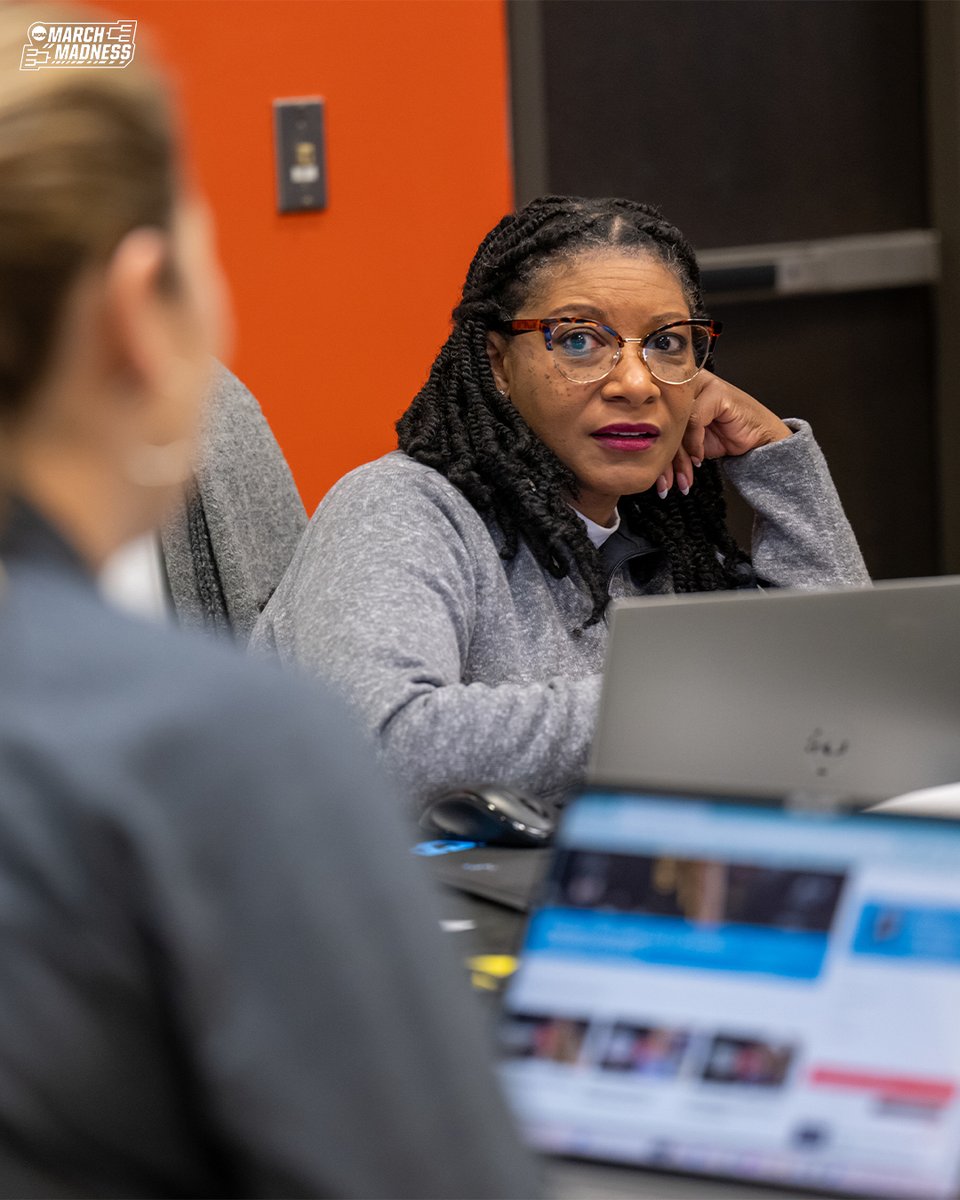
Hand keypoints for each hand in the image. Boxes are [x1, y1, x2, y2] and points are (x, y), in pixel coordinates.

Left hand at [656, 371, 791, 497]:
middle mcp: (686, 386)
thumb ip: (670, 442)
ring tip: (682, 479)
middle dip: (665, 460)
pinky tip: (699, 458)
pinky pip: (694, 420)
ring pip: (676, 423)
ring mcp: (701, 386)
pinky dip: (695, 444)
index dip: (654, 451)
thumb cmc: (726, 436)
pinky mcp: (716, 392)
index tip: (656, 478)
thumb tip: (645, 459)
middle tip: (665, 483)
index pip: (655, 421)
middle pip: (663, 422)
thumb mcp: (690, 443)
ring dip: (679, 459)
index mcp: (675, 394)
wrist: (758, 440)